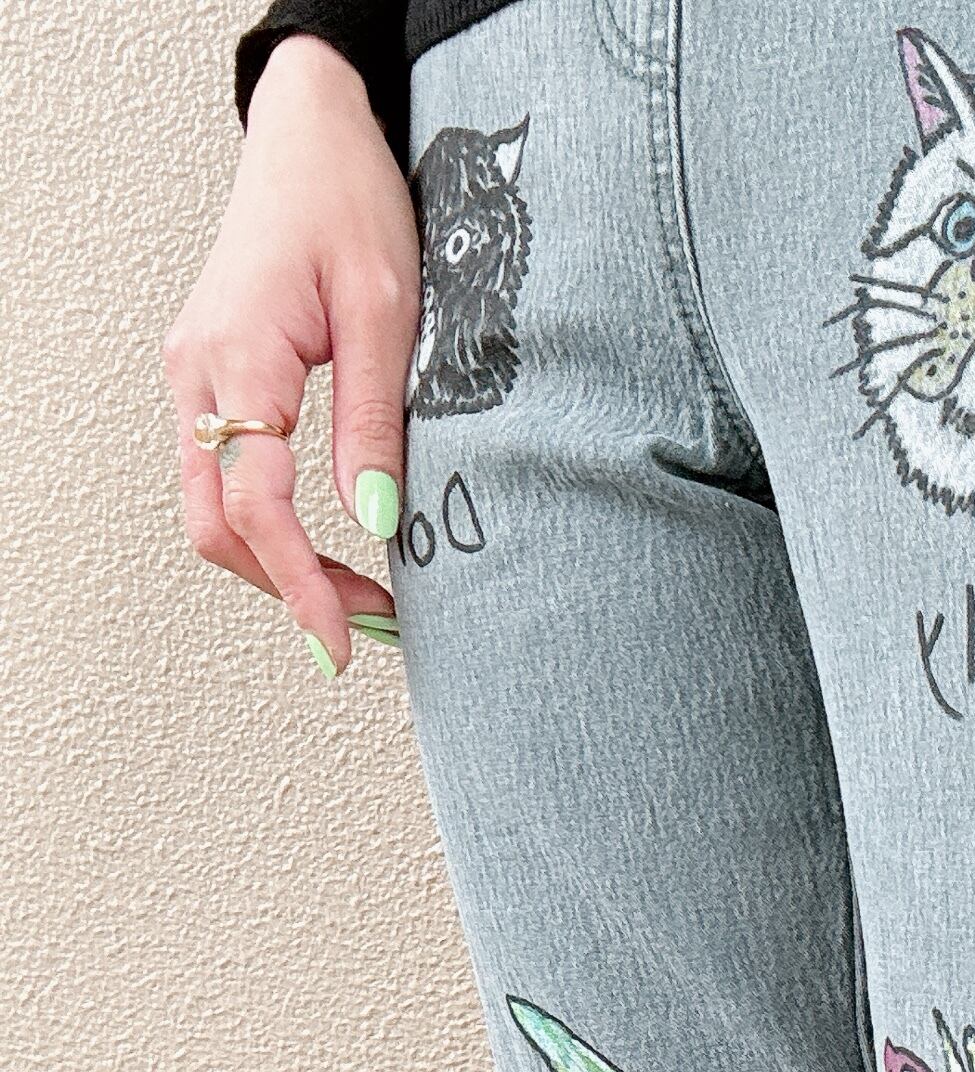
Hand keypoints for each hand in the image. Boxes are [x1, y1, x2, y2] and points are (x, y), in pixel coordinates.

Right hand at [164, 36, 417, 674]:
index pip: (254, 505)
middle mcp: (199, 374)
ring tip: (358, 600)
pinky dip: (269, 527)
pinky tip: (326, 549)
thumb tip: (375, 521)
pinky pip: (224, 474)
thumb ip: (374, 422)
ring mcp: (198, 377)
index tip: (341, 641)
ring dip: (278, 564)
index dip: (298, 584)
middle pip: (215, 523)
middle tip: (366, 630)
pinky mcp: (215, 377)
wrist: (312, 136)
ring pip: (211, 507)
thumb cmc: (349, 203)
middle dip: (287, 587)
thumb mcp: (386, 313)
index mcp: (237, 358)